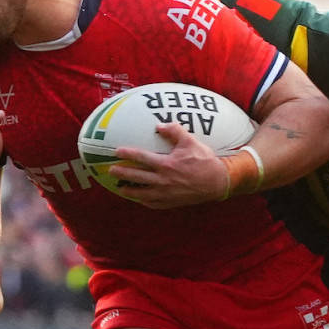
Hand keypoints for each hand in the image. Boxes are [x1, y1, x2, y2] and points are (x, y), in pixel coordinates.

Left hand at [102, 123, 230, 208]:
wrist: (218, 182)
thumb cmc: (204, 160)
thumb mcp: (190, 142)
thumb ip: (174, 131)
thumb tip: (159, 125)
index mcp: (166, 164)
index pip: (141, 158)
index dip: (127, 154)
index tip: (117, 151)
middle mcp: (163, 180)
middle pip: (136, 176)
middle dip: (122, 173)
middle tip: (110, 170)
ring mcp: (166, 193)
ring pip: (141, 193)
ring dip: (128, 190)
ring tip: (119, 187)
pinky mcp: (171, 202)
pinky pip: (153, 203)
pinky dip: (143, 201)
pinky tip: (138, 198)